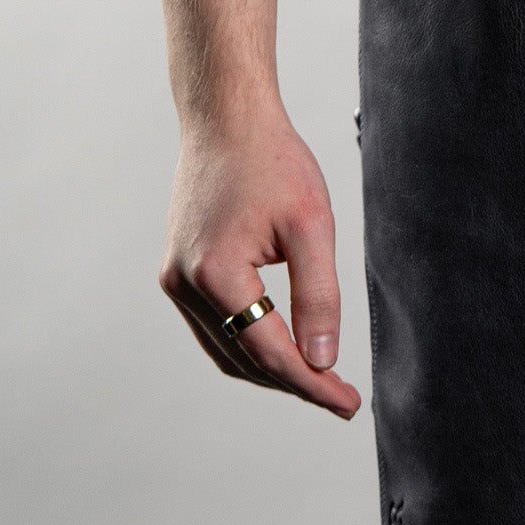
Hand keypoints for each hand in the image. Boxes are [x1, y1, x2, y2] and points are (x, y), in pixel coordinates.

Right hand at [158, 101, 361, 417]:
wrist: (226, 121)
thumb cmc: (273, 162)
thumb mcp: (312, 225)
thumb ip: (319, 295)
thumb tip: (323, 359)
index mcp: (216, 275)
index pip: (270, 352)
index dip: (313, 384)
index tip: (349, 404)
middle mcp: (184, 285)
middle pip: (243, 359)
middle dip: (294, 383)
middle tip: (341, 398)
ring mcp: (175, 280)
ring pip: (225, 350)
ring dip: (270, 369)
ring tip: (319, 379)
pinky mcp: (177, 273)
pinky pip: (214, 327)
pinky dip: (249, 343)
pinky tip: (284, 346)